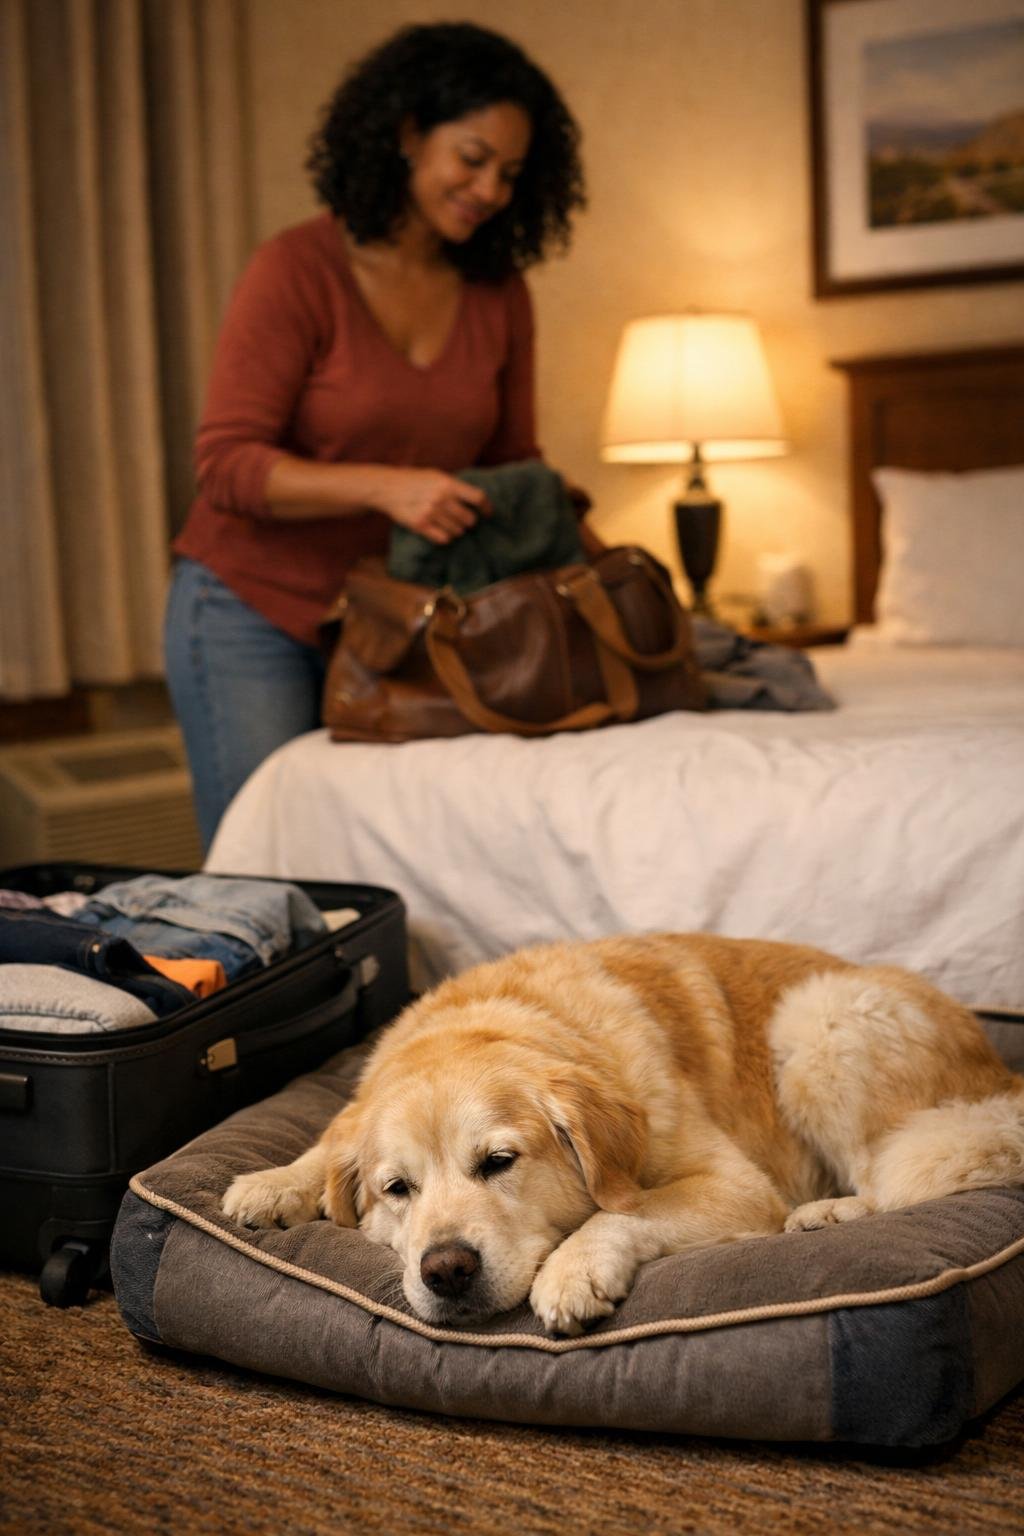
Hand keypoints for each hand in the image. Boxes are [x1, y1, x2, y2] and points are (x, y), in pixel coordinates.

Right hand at [374, 468, 490, 543]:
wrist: (387, 488)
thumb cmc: (414, 480)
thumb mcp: (436, 475)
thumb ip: (454, 486)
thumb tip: (476, 500)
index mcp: (448, 483)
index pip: (477, 498)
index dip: (486, 508)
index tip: (488, 514)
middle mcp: (441, 498)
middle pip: (470, 519)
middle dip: (468, 522)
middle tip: (462, 520)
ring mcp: (431, 512)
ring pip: (458, 531)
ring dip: (456, 530)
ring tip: (446, 523)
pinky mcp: (420, 525)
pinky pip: (444, 539)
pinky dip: (445, 537)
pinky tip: (439, 530)